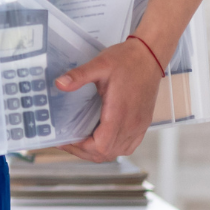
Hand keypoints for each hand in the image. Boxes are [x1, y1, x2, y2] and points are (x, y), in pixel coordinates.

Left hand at [55, 38, 165, 161]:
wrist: (150, 56)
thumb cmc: (127, 60)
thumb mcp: (99, 65)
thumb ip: (79, 76)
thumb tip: (59, 83)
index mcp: (119, 113)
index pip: (100, 146)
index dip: (81, 148)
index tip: (65, 140)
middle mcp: (132, 123)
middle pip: (106, 153)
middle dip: (83, 151)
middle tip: (67, 141)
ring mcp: (139, 125)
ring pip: (117, 152)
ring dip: (97, 151)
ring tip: (80, 141)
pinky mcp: (143, 123)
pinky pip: (128, 146)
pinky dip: (112, 148)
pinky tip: (100, 138)